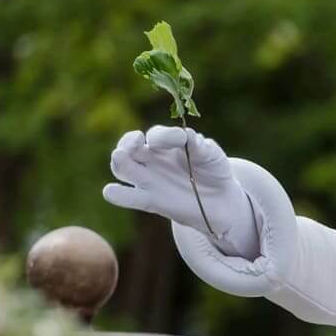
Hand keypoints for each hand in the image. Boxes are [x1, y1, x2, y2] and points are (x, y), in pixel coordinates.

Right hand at [105, 126, 260, 258]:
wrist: (221, 200)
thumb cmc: (213, 170)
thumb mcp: (212, 154)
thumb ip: (199, 144)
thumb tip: (185, 135)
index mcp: (166, 143)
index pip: (156, 135)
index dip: (164, 136)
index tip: (180, 139)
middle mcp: (152, 159)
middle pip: (128, 146)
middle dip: (128, 141)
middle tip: (137, 140)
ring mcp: (148, 179)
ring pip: (120, 167)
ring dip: (117, 161)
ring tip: (121, 156)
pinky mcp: (149, 201)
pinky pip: (125, 196)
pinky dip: (115, 193)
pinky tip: (113, 191)